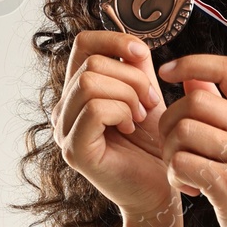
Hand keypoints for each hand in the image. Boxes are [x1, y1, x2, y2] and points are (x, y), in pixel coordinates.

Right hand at [52, 30, 174, 216]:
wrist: (162, 186)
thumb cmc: (154, 145)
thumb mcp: (148, 97)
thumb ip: (138, 70)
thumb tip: (134, 44)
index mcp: (80, 91)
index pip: (83, 44)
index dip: (113, 39)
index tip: (141, 53)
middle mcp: (65, 108)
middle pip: (91, 63)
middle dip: (131, 78)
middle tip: (149, 102)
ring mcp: (64, 130)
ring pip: (89, 83)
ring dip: (127, 95)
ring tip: (140, 116)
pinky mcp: (74, 151)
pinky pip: (95, 110)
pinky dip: (121, 112)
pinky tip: (131, 127)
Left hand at [156, 54, 226, 226]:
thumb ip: (226, 112)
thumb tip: (191, 78)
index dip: (192, 62)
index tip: (167, 72)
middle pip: (195, 100)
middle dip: (170, 120)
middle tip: (174, 145)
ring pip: (183, 130)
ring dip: (169, 151)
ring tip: (181, 170)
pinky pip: (181, 163)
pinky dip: (174, 176)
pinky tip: (188, 189)